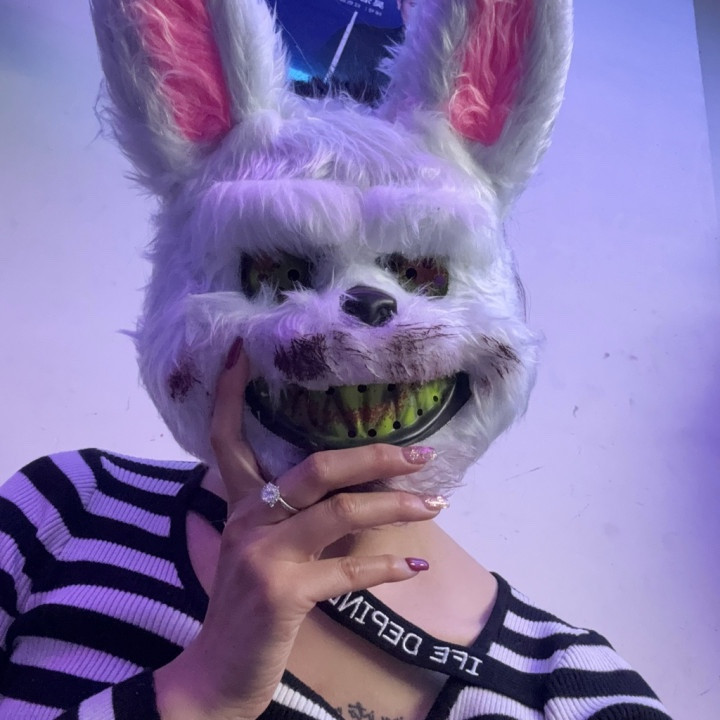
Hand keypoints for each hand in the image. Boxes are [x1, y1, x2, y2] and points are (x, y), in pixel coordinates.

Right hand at [154, 341, 442, 719]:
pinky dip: (386, 567)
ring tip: (435, 504)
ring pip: (339, 512)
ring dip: (395, 507)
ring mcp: (264, 555)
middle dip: (373, 456)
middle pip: (315, 468)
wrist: (215, 675)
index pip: (226, 438)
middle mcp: (248, 519)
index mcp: (240, 505)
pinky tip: (414, 565)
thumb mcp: (256, 550)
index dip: (230, 394)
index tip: (241, 352)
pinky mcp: (284, 593)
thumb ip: (288, 517)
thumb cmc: (245, 608)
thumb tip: (351, 492)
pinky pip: (348, 571)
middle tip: (420, 454)